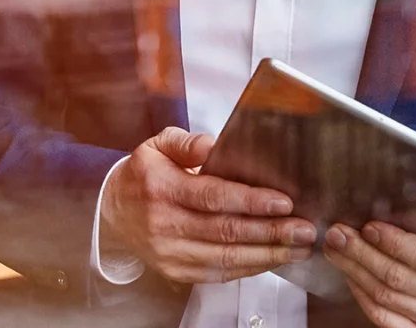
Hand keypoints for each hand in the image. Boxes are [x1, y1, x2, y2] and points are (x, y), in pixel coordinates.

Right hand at [100, 126, 315, 283]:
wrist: (110, 212)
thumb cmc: (143, 175)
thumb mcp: (157, 145)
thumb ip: (187, 142)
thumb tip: (213, 144)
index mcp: (162, 188)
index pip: (212, 196)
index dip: (251, 201)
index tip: (284, 202)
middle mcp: (165, 224)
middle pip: (225, 232)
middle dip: (271, 232)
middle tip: (305, 229)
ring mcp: (170, 253)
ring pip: (225, 258)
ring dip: (267, 255)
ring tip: (298, 247)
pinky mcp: (176, 271)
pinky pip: (218, 273)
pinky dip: (249, 268)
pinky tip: (272, 259)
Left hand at [322, 208, 415, 327]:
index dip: (394, 243)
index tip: (368, 226)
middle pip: (399, 279)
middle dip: (362, 254)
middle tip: (339, 234)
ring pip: (387, 298)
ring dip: (355, 271)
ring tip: (336, 249)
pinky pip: (384, 318)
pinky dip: (361, 295)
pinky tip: (350, 274)